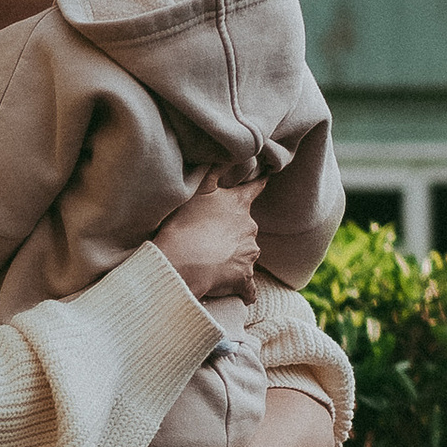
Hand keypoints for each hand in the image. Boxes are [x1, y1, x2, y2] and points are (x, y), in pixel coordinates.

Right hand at [154, 175, 260, 307]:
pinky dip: (244, 291)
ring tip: (211, 263)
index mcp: (239, 204)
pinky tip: (237, 294)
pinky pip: (248, 288)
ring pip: (246, 254)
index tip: (267, 176)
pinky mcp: (244, 279)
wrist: (180, 263)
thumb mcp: (197, 191)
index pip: (256, 187)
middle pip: (247, 226)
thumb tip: (230, 152)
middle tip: (210, 237)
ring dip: (234, 258)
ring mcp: (249, 255)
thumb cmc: (183, 224)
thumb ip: (214, 171)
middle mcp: (250, 228)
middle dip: (233, 231)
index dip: (260, 181)